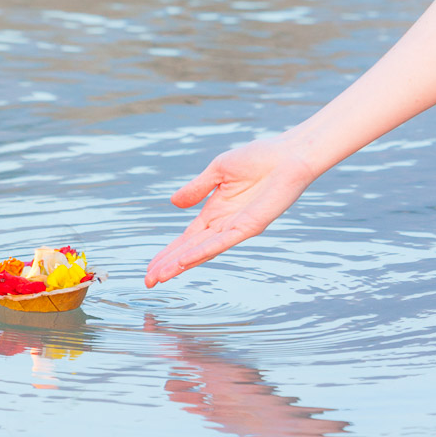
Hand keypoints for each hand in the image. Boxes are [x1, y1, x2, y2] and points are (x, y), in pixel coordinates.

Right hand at [144, 135, 318, 287]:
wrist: (287, 155)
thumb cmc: (259, 158)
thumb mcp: (219, 170)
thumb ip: (197, 188)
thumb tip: (173, 203)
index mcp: (216, 211)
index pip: (187, 238)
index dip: (169, 252)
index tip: (151, 267)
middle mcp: (224, 224)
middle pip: (191, 249)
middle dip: (169, 265)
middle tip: (148, 281)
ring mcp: (236, 227)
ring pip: (203, 251)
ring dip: (180, 264)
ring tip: (159, 277)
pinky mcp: (250, 226)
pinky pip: (222, 241)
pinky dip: (202, 251)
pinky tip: (185, 261)